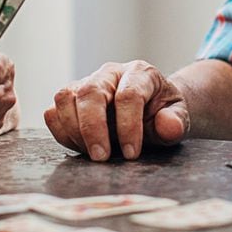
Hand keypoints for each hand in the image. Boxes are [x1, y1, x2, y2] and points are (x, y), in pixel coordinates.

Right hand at [44, 60, 189, 160]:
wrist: (153, 108)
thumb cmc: (163, 113)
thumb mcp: (179, 118)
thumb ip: (175, 122)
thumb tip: (168, 126)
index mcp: (140, 73)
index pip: (127, 95)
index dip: (128, 126)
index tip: (132, 154)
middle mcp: (110, 73)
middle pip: (90, 92)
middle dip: (92, 128)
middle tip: (101, 158)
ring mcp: (87, 83)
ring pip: (65, 97)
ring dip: (74, 130)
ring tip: (92, 153)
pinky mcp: (71, 98)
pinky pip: (53, 111)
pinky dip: (61, 132)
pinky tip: (81, 147)